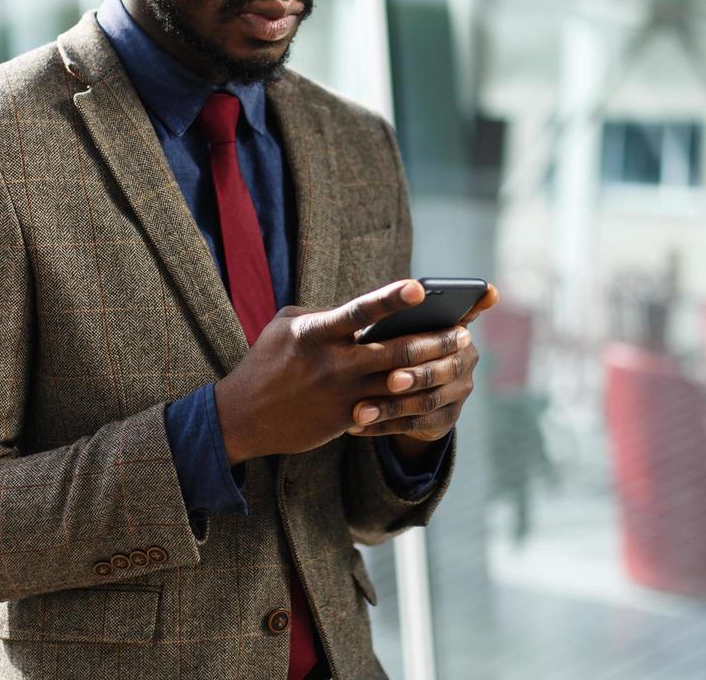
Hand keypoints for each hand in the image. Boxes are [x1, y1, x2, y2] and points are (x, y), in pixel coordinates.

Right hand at [214, 280, 468, 464]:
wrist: (242, 417)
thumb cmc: (267, 361)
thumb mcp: (289, 325)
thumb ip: (329, 316)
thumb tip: (369, 312)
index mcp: (316, 332)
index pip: (360, 311)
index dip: (391, 298)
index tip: (420, 288)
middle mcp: (333, 363)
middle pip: (395, 351)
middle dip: (434, 340)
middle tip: (464, 331)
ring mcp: (342, 393)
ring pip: (399, 380)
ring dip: (432, 369)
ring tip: (457, 357)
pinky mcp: (346, 418)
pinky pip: (387, 406)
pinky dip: (412, 395)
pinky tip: (435, 387)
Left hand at [347, 283, 497, 444]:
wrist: (408, 384)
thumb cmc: (398, 340)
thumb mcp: (400, 324)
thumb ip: (402, 313)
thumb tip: (391, 302)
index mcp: (459, 327)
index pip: (463, 320)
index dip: (455, 319)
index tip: (442, 316)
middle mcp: (466, 359)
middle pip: (446, 368)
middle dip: (417, 374)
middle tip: (391, 380)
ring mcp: (458, 392)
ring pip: (427, 402)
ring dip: (393, 406)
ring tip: (361, 411)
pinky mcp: (444, 419)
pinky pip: (414, 425)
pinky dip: (384, 425)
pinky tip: (358, 426)